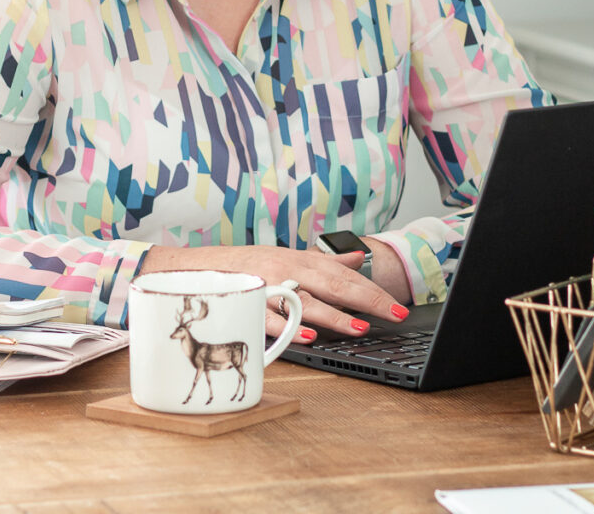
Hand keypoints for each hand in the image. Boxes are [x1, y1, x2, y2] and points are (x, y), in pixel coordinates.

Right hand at [138, 243, 409, 342]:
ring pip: (305, 299)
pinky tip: (307, 336)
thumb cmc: (245, 266)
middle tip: (393, 315)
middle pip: (332, 283)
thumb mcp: (287, 258)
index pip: (344, 275)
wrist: (195, 267)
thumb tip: (356, 258)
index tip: (398, 307)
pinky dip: (288, 325)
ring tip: (358, 328)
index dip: (373, 290)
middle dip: (366, 300)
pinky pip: (270, 315)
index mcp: (299, 259)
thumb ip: (323, 261)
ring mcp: (266, 283)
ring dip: (333, 315)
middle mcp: (286, 267)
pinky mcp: (246, 300)